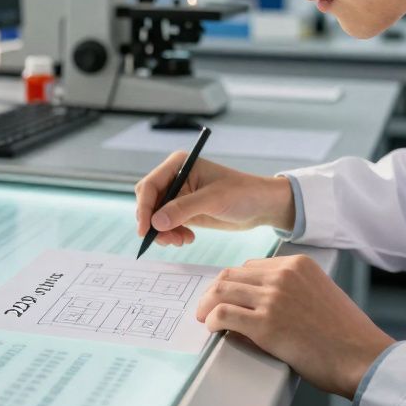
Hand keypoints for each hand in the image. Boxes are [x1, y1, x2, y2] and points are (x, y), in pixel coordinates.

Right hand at [134, 153, 295, 246]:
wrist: (262, 206)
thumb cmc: (243, 193)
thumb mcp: (213, 200)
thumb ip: (183, 209)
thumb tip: (156, 222)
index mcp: (178, 164)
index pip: (149, 186)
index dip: (144, 208)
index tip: (145, 230)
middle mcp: (174, 177)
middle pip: (148, 202)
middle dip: (154, 223)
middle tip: (167, 240)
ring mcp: (178, 195)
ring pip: (155, 216)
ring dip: (164, 232)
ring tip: (182, 241)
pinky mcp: (184, 210)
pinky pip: (166, 224)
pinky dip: (172, 234)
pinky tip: (187, 239)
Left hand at [196, 254, 394, 397]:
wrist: (363, 357)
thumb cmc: (345, 334)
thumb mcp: (318, 294)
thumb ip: (290, 290)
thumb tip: (256, 302)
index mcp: (297, 264)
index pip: (250, 266)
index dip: (233, 283)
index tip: (225, 296)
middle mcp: (283, 275)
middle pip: (231, 275)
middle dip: (214, 292)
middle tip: (207, 308)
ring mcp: (273, 298)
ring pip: (221, 292)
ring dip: (207, 306)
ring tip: (205, 318)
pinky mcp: (265, 324)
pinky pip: (223, 315)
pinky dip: (212, 321)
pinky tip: (213, 329)